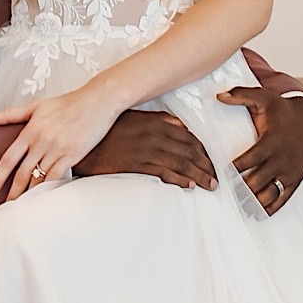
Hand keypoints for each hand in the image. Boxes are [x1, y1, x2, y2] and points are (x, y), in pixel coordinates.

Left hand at [0, 85, 121, 199]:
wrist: (97, 101)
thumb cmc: (67, 102)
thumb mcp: (35, 106)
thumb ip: (7, 115)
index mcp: (30, 131)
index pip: (8, 159)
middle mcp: (41, 142)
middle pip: (22, 173)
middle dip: (12, 193)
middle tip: (5, 207)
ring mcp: (57, 150)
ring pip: (38, 178)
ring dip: (29, 194)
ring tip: (22, 207)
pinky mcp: (72, 155)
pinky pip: (56, 176)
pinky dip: (48, 188)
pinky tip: (43, 197)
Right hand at [74, 109, 217, 189]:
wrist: (84, 141)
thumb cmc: (109, 129)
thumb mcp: (136, 117)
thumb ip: (159, 120)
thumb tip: (180, 125)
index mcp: (157, 121)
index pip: (189, 136)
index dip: (204, 151)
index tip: (212, 161)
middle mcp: (156, 133)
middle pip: (190, 150)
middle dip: (206, 165)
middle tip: (217, 177)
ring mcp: (147, 148)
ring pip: (181, 162)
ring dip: (200, 174)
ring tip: (211, 185)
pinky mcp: (137, 163)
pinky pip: (164, 172)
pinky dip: (180, 179)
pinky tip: (190, 186)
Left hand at [222, 87, 302, 215]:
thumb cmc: (281, 111)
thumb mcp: (264, 98)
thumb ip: (241, 95)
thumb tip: (219, 95)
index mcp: (272, 141)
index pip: (251, 159)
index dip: (236, 168)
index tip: (220, 174)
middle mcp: (282, 159)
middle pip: (258, 180)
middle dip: (240, 190)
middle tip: (223, 196)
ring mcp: (289, 171)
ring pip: (270, 193)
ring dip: (253, 203)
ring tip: (237, 208)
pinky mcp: (295, 180)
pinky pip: (283, 198)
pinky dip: (271, 208)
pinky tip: (257, 214)